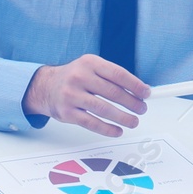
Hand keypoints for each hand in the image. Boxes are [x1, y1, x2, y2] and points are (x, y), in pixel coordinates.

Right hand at [23, 54, 151, 136]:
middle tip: (142, 109)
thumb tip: (140, 91)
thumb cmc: (75, 77)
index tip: (146, 93)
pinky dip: (108, 129)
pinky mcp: (67, 112)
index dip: (135, 85)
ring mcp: (71, 95)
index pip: (118, 74)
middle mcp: (79, 77)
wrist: (45, 86)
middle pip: (113, 93)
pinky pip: (92, 123)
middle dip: (132, 103)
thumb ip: (113, 77)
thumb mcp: (92, 68)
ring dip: (123, 118)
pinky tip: (118, 130)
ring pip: (104, 109)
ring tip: (134, 121)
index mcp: (89, 63)